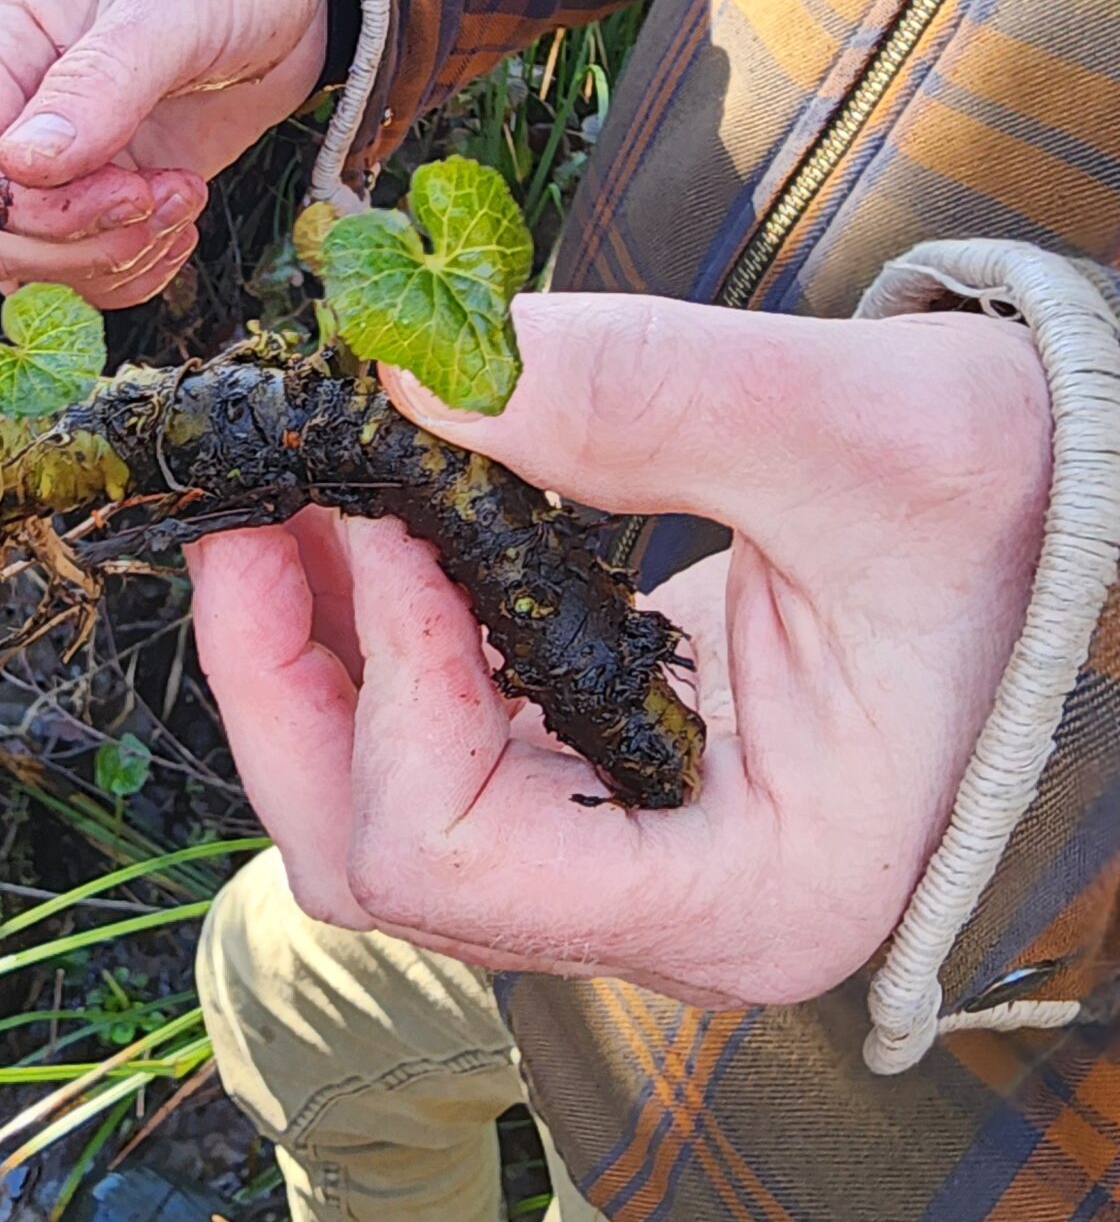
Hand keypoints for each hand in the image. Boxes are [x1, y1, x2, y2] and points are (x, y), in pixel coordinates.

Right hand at [0, 0, 330, 307]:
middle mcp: (9, 105)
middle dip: (76, 241)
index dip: (28, 205)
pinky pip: (85, 271)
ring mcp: (55, 157)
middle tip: (162, 199)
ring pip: (32, 262)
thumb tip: (22, 166)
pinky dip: (133, 271)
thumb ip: (101, 81)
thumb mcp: (175, 0)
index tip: (125, 189)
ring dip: (112, 259)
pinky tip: (183, 224)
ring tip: (185, 202)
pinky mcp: (103, 192)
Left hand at [186, 294, 1051, 1006]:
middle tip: (244, 514)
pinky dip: (371, 645)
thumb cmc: (1024, 508)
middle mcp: (664, 907)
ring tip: (287, 503)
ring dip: (304, 661)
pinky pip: (427, 750)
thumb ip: (639, 394)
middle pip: (375, 863)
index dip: (384, 682)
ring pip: (375, 818)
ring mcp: (623, 856)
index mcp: (744, 891)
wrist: (1075, 523)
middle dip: (281, 685)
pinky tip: (361, 528)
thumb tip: (403, 373)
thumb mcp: (867, 429)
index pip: (456, 862)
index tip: (393, 512)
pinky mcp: (598, 784)